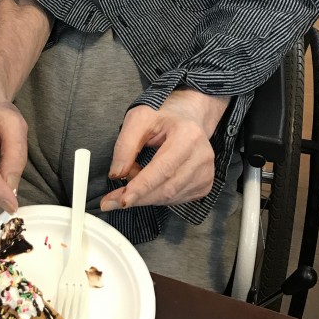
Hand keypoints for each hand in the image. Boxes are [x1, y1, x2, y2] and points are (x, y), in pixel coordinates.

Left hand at [100, 89, 228, 210]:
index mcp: (188, 136)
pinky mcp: (205, 185)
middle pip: (166, 188)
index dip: (141, 187)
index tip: (121, 201)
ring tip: (134, 177)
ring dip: (145, 195)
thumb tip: (117, 174)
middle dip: (137, 196)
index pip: (163, 169)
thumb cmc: (160, 118)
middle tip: (112, 199)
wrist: (187, 118)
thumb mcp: (138, 120)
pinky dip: (156, 197)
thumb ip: (125, 145)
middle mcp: (202, 156)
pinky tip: (150, 183)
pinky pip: (175, 200)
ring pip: (169, 198)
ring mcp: (206, 173)